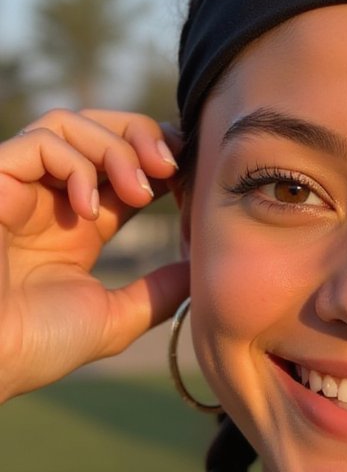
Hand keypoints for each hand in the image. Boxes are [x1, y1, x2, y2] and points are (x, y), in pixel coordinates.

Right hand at [0, 108, 189, 400]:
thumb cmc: (37, 347)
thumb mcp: (115, 319)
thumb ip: (157, 293)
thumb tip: (202, 271)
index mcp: (78, 224)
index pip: (122, 164)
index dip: (157, 158)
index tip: (188, 178)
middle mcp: (48, 198)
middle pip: (96, 128)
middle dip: (140, 134)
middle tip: (172, 164)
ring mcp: (19, 187)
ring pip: (68, 124)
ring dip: (115, 146)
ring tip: (139, 190)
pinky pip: (37, 141)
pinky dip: (74, 163)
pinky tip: (90, 208)